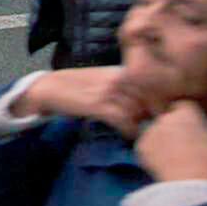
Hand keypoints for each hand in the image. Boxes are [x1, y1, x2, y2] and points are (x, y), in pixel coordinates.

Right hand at [18, 67, 150, 138]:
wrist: (48, 88)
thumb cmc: (75, 85)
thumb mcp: (101, 78)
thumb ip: (122, 85)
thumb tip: (144, 101)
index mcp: (120, 71)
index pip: (152, 87)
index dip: (158, 102)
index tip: (157, 113)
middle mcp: (118, 79)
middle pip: (149, 101)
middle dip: (151, 114)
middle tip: (149, 125)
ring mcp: (109, 92)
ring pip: (139, 112)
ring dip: (140, 124)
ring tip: (139, 132)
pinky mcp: (100, 106)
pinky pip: (124, 121)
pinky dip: (129, 131)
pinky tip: (127, 134)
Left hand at [136, 100, 206, 182]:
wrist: (190, 184)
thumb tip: (202, 133)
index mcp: (187, 112)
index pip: (185, 107)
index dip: (189, 118)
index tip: (194, 129)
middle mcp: (165, 117)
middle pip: (168, 119)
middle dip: (174, 128)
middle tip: (183, 146)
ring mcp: (150, 130)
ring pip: (156, 132)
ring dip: (162, 141)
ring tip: (174, 159)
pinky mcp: (140, 146)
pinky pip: (147, 147)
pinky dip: (153, 154)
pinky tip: (164, 165)